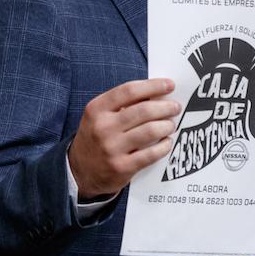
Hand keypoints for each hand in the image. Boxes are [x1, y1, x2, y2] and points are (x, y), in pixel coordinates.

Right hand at [67, 78, 179, 198]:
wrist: (79, 171)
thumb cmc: (96, 137)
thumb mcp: (99, 116)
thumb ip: (122, 104)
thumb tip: (157, 94)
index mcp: (97, 109)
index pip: (129, 91)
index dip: (153, 86)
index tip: (169, 84)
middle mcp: (103, 127)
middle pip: (144, 110)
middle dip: (165, 107)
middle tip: (175, 107)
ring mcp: (112, 148)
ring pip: (150, 131)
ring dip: (167, 125)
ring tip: (171, 124)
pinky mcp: (122, 167)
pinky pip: (151, 153)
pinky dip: (164, 146)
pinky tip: (167, 142)